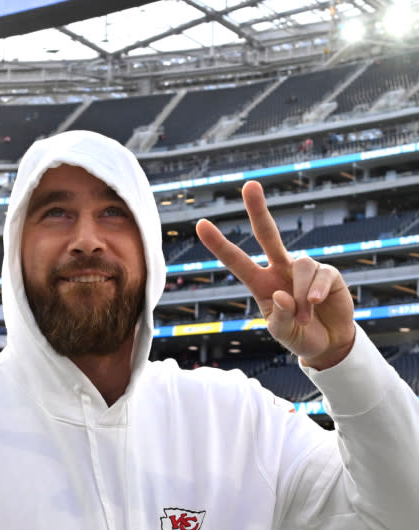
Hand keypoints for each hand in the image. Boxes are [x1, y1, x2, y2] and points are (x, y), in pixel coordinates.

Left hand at [195, 181, 355, 369]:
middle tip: (250, 185)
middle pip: (268, 234)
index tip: (201, 224)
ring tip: (304, 317)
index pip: (237, 261)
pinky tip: (315, 303)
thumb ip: (280, 318)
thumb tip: (281, 295)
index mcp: (261, 284)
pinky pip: (320, 274)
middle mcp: (280, 270)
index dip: (219, 244)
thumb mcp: (282, 334)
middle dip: (259, 209)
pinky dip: (315, 291)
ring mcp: (304, 269)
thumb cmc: (299, 335)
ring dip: (301, 296)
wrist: (328, 343)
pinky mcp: (327, 272)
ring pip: (300, 264)